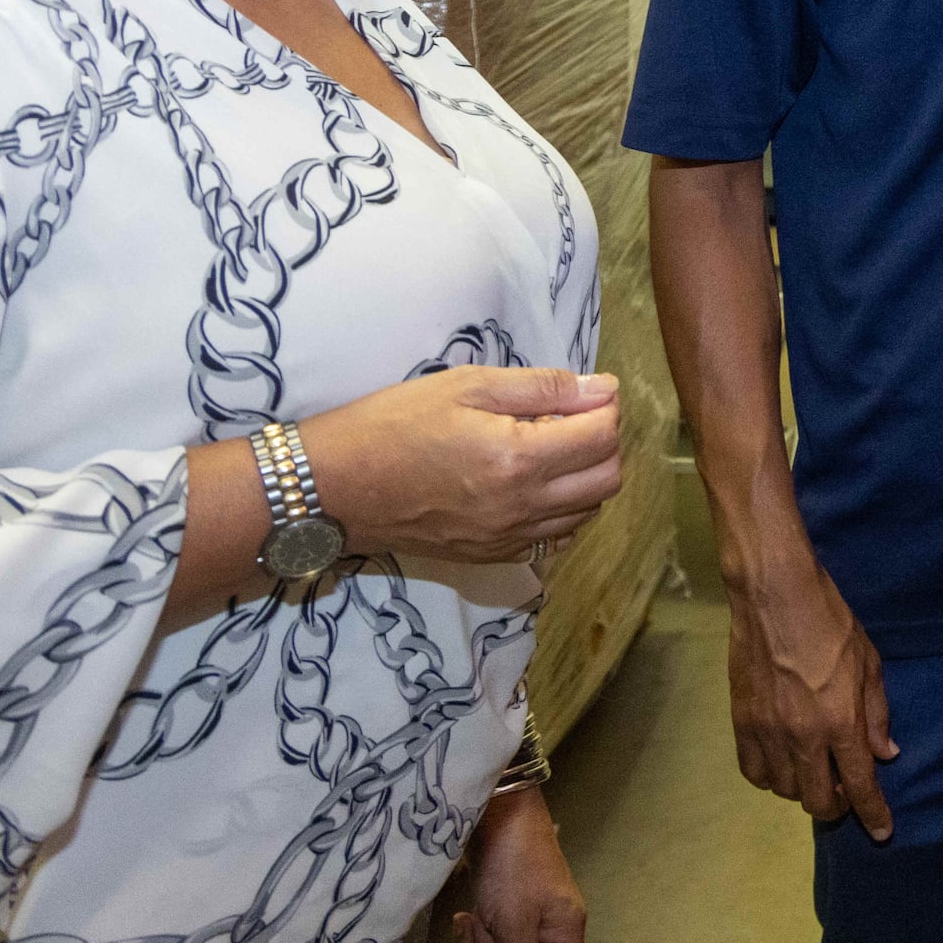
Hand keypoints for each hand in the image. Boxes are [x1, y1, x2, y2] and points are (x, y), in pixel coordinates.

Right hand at [304, 366, 626, 567]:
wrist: (334, 487)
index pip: (603, 437)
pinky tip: (535, 485)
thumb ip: (542, 388)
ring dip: (586, 477)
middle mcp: (523, 508)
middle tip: (574, 417)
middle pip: (608, 479)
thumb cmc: (393, 424)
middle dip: (604, 442)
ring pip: (587, 512)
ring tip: (552, 447)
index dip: (606, 407)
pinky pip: (555, 539)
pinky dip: (562, 511)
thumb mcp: (466, 386)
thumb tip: (600, 389)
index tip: (589, 391)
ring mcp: (508, 539)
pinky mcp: (492, 556)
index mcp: (518, 459)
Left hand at [454, 785, 584, 942]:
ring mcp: (533, 916)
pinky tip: (466, 915)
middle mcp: (554, 929)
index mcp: (566, 934)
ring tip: (471, 922)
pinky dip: (479, 930)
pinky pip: (496, 935)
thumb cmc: (513, 869)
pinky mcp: (511, 905)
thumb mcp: (514, 925)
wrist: (499, 815)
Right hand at [726, 562, 897, 839]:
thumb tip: (885, 754)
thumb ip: (876, 714)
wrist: (774, 595)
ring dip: (803, 790)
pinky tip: (781, 764)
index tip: (882, 832)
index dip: (873, 814)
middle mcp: (802, 736)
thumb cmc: (830, 622)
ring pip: (785, 790)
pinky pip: (753, 772)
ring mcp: (767, 732)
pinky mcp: (741, 722)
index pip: (859, 785)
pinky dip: (770, 778)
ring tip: (813, 773)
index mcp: (840, 722)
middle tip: (844, 794)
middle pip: (818, 801)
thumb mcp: (869, 663)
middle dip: (837, 807)